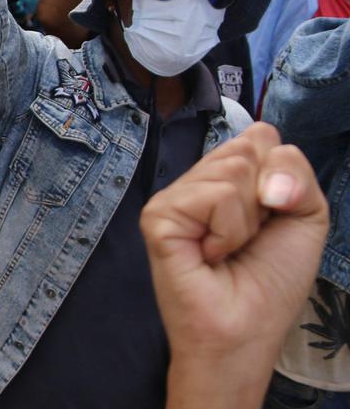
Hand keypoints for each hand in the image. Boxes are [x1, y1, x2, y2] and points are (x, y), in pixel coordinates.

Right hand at [142, 123, 327, 402]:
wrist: (247, 330)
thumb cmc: (270, 281)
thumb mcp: (306, 215)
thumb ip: (296, 171)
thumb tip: (266, 179)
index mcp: (227, 177)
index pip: (260, 135)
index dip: (281, 172)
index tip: (274, 215)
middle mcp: (196, 180)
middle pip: (248, 145)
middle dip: (267, 195)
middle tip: (249, 237)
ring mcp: (173, 196)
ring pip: (232, 167)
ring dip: (247, 219)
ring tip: (228, 249)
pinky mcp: (158, 214)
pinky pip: (213, 196)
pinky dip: (227, 230)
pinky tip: (210, 253)